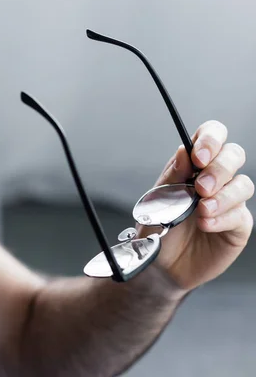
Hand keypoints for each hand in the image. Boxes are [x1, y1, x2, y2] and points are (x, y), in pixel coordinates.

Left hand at [139, 121, 253, 292]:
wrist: (159, 264)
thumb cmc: (157, 228)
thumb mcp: (157, 200)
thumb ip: (172, 176)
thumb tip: (183, 151)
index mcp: (193, 165)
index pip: (212, 136)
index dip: (211, 139)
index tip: (198, 157)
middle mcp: (215, 179)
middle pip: (234, 155)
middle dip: (219, 168)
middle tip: (200, 187)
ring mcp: (229, 201)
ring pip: (243, 184)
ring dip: (222, 196)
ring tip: (201, 210)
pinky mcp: (237, 225)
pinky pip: (240, 214)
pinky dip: (223, 218)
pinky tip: (206, 225)